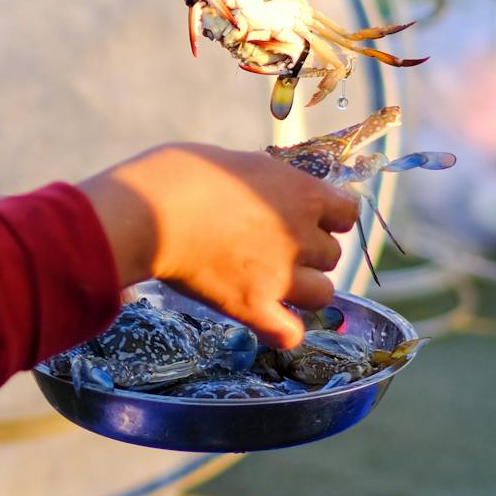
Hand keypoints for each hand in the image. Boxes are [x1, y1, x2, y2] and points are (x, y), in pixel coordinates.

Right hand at [79, 143, 357, 347]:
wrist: (148, 212)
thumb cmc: (181, 175)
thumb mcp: (236, 161)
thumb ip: (265, 183)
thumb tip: (269, 190)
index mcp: (302, 193)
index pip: (347, 213)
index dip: (328, 218)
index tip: (307, 219)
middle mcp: (300, 236)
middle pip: (332, 255)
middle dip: (309, 253)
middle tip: (274, 248)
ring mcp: (280, 275)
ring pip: (322, 294)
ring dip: (303, 290)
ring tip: (273, 284)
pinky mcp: (253, 307)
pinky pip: (289, 334)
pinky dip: (282, 330)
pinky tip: (266, 319)